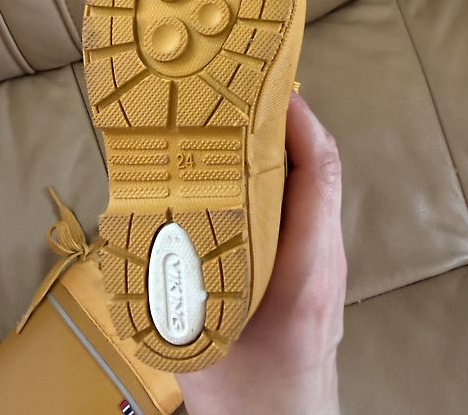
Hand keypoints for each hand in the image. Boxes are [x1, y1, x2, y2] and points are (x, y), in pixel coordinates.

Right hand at [176, 92, 346, 414]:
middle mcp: (325, 256)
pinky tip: (241, 163)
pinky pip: (303, 199)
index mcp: (307, 272)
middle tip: (241, 85)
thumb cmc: (253, 399)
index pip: (318, 172)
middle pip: (317, 165)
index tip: (267, 86)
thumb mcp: (202, 342)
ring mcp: (326, 258)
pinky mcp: (317, 263)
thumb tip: (141, 223)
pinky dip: (278, 168)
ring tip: (237, 112)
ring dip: (282, 140)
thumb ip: (175, 286)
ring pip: (312, 180)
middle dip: (285, 117)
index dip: (298, 120)